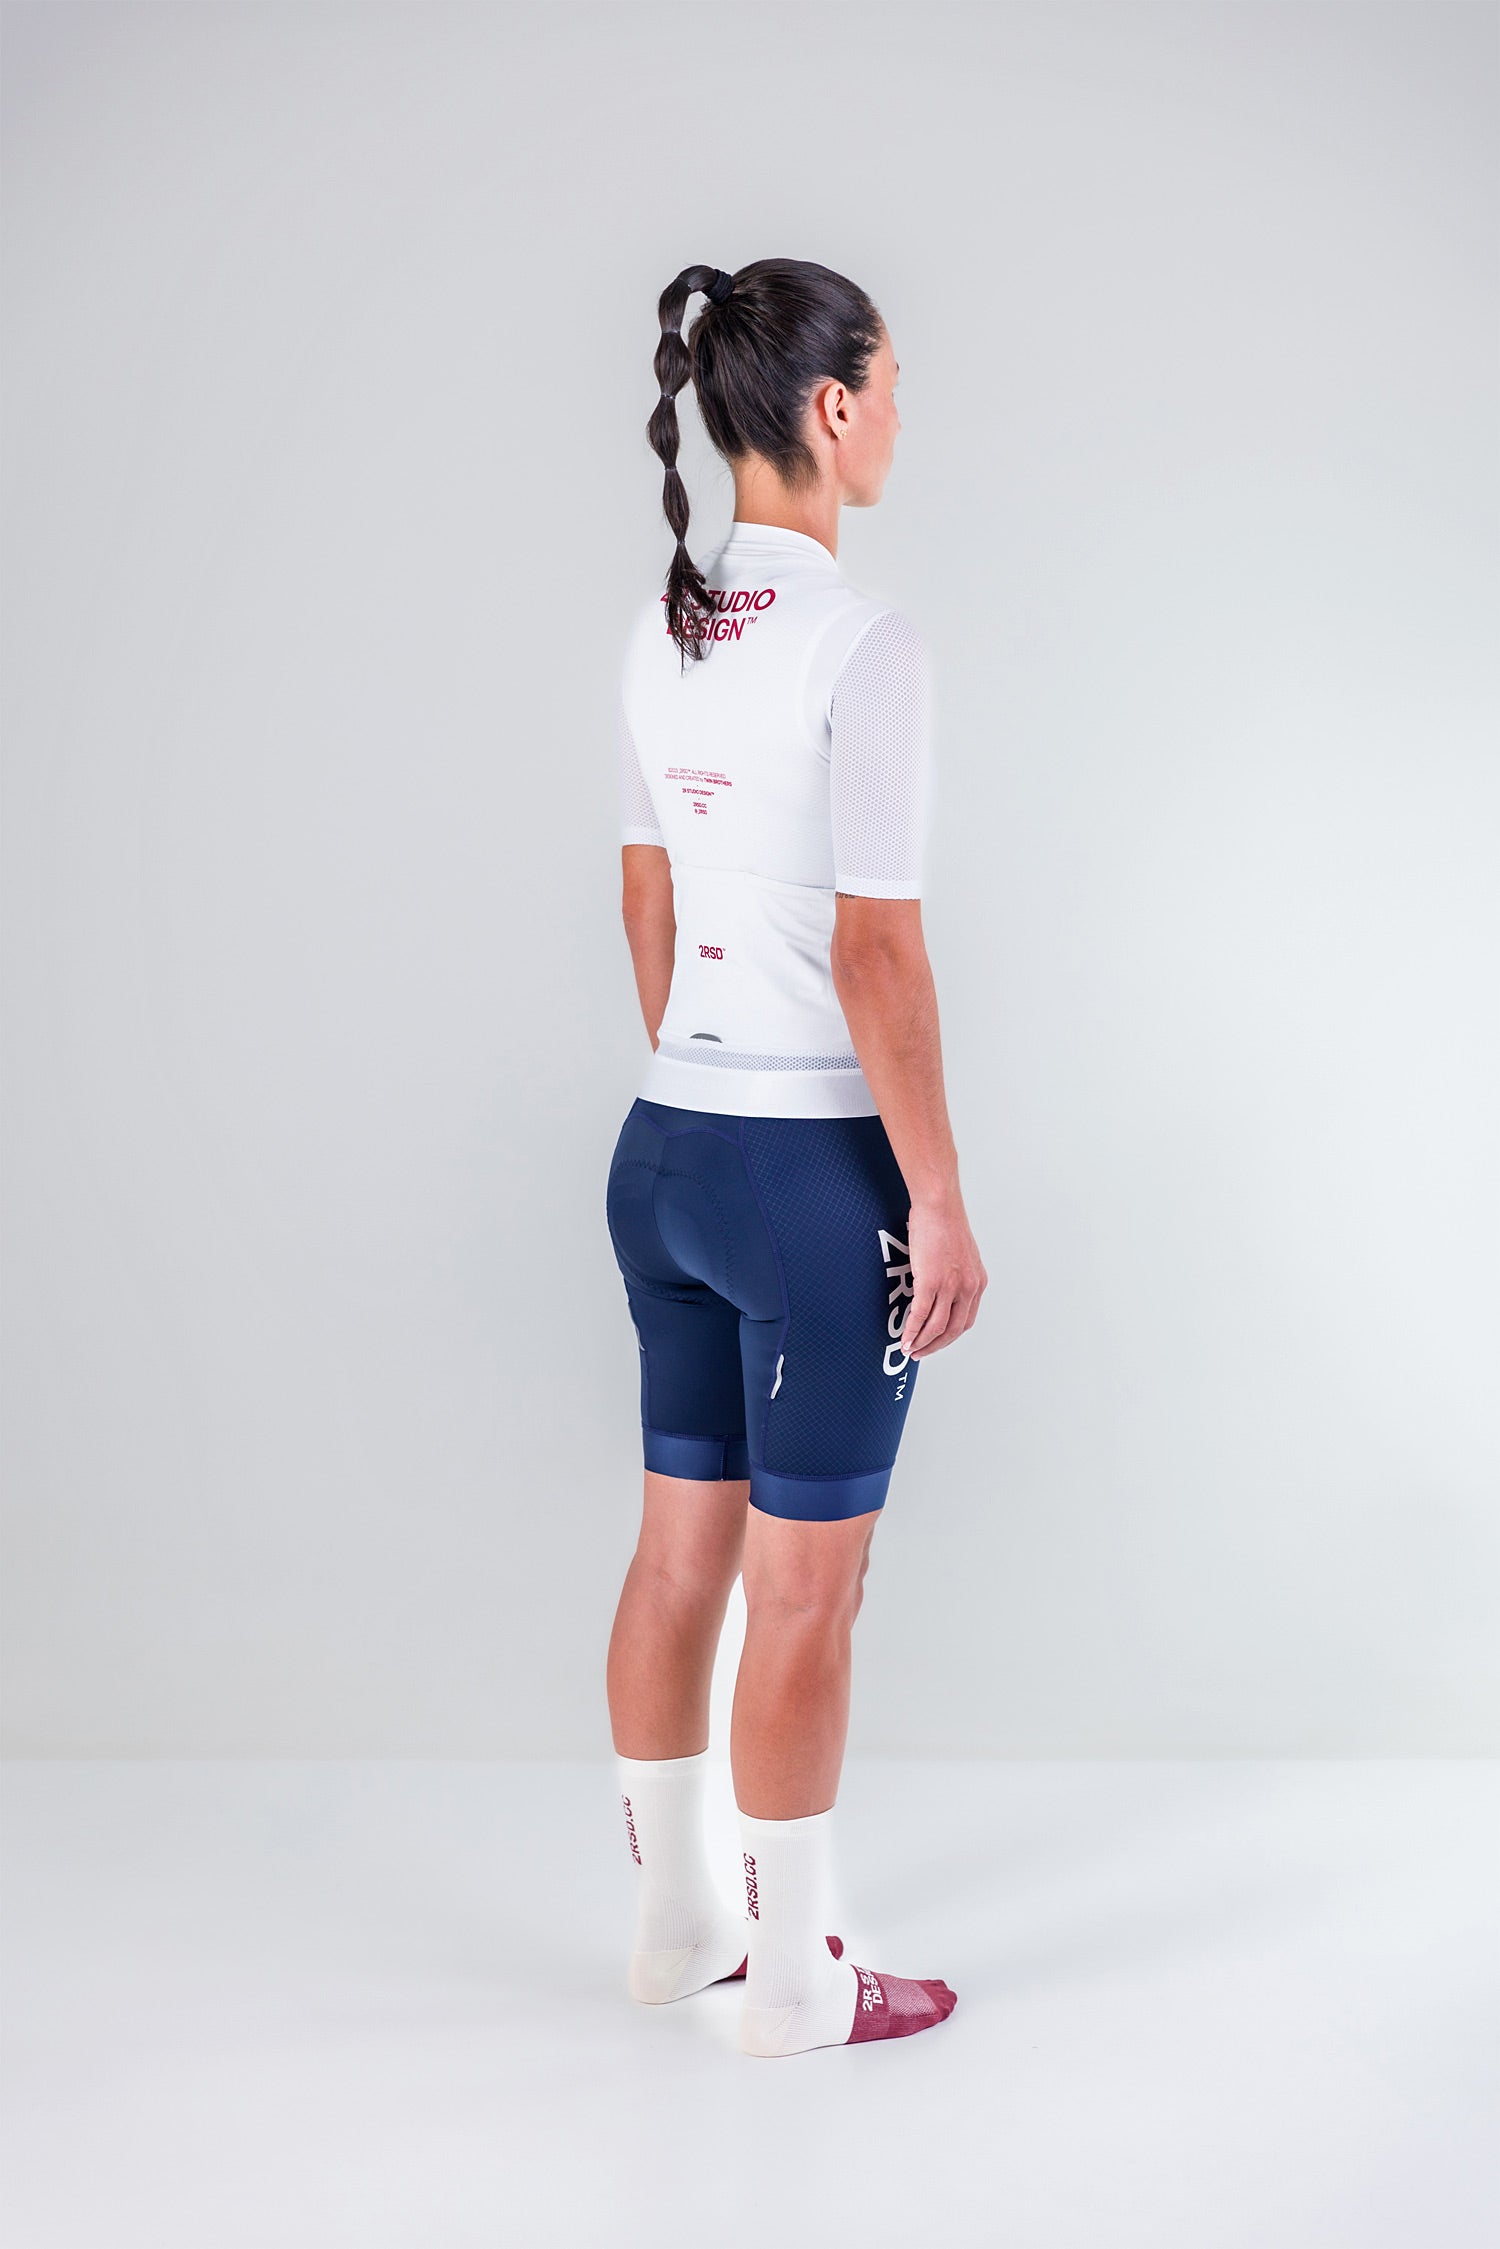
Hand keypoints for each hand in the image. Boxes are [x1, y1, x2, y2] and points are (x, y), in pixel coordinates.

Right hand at [901, 1197, 986, 1358]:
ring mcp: (950, 1286)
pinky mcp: (931, 1281)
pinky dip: (912, 1330)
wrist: (939, 1206)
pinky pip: (920, 1314)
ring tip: (909, 1349)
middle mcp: (968, 1288)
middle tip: (920, 1353)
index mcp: (977, 1283)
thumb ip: (956, 1274)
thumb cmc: (944, 1223)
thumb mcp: (961, 1254)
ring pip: (936, 1327)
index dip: (948, 1337)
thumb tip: (942, 1286)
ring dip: (922, 1342)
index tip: (935, 1343)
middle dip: (935, 1346)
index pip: (965, 1321)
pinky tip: (905, 1338)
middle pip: (952, 1330)